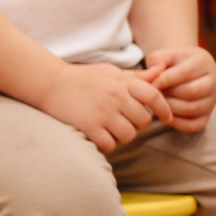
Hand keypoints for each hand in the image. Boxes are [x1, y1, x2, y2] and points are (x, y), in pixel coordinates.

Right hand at [41, 61, 170, 151]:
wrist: (50, 84)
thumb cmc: (83, 78)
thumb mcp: (110, 72)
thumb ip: (136, 77)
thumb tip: (161, 73)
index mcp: (122, 83)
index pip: (154, 96)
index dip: (164, 109)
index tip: (166, 118)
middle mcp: (115, 97)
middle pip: (143, 120)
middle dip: (138, 124)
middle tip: (126, 121)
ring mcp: (102, 112)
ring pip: (129, 135)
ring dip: (123, 136)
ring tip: (112, 129)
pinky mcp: (88, 126)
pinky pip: (109, 144)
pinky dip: (107, 144)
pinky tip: (100, 136)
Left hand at [143, 45, 215, 133]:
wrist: (184, 69)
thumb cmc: (171, 62)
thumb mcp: (164, 55)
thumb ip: (157, 60)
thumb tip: (154, 74)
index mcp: (204, 62)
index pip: (186, 73)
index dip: (165, 80)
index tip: (150, 83)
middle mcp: (214, 81)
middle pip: (190, 92)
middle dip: (167, 95)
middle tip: (152, 95)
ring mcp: (213, 100)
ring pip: (192, 109)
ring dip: (170, 108)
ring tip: (157, 103)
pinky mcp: (207, 115)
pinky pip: (194, 125)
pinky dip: (176, 123)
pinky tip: (164, 114)